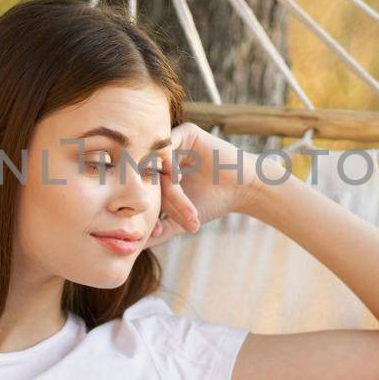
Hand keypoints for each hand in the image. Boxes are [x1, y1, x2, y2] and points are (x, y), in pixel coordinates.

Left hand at [145, 123, 266, 249]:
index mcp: (156, 172)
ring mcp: (173, 143)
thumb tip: (136, 246)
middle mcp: (162, 155)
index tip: (154, 228)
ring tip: (185, 205)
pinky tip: (179, 180)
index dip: (144, 207)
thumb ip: (159, 230)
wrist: (242, 188)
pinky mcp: (186, 132)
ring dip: (168, 187)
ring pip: (157, 163)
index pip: (140, 187)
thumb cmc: (212, 202)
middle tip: (176, 218)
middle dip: (160, 199)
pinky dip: (170, 164)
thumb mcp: (181, 220)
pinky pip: (168, 146)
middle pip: (147, 175)